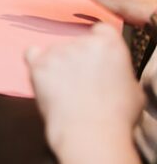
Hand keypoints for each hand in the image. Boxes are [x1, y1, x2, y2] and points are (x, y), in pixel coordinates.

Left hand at [26, 23, 142, 156]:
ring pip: (55, 51)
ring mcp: (57, 52)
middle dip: (78, 58)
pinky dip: (36, 63)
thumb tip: (111, 72)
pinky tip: (44, 77)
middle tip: (82, 82)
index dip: (98, 43)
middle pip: (76, 42)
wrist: (91, 132)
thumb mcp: (132, 89)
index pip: (101, 30)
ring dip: (59, 64)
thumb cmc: (116, 117)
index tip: (96, 57)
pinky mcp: (38, 64)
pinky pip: (31, 54)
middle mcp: (81, 42)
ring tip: (66, 91)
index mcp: (109, 44)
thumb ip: (118, 71)